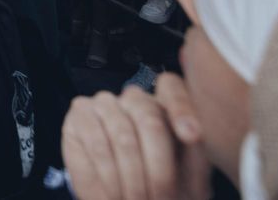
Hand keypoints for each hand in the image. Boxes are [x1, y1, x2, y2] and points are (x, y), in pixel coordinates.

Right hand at [62, 74, 210, 199]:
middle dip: (158, 169)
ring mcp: (105, 103)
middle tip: (161, 199)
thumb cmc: (161, 186)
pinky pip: (96, 143)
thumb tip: (192, 134)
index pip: (172, 88)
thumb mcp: (189, 176)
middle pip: (150, 119)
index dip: (182, 108)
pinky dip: (108, 175)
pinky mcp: (80, 114)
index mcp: (166, 104)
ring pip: (123, 136)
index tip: (191, 136)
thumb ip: (197, 153)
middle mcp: (134, 98)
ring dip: (132, 178)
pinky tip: (115, 193)